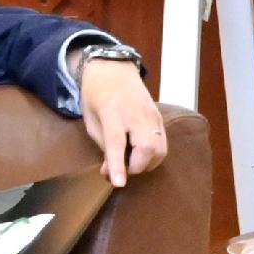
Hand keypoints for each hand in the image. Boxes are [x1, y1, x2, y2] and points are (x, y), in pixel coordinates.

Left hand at [78, 56, 167, 186]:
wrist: (113, 69)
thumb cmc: (95, 96)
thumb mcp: (91, 120)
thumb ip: (103, 146)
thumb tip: (111, 172)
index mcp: (112, 111)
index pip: (117, 142)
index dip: (118, 165)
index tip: (119, 184)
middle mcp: (136, 113)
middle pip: (146, 148)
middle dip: (136, 167)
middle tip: (122, 169)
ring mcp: (151, 115)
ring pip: (160, 149)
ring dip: (147, 164)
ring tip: (132, 162)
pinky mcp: (159, 118)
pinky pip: (163, 144)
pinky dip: (153, 156)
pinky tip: (141, 154)